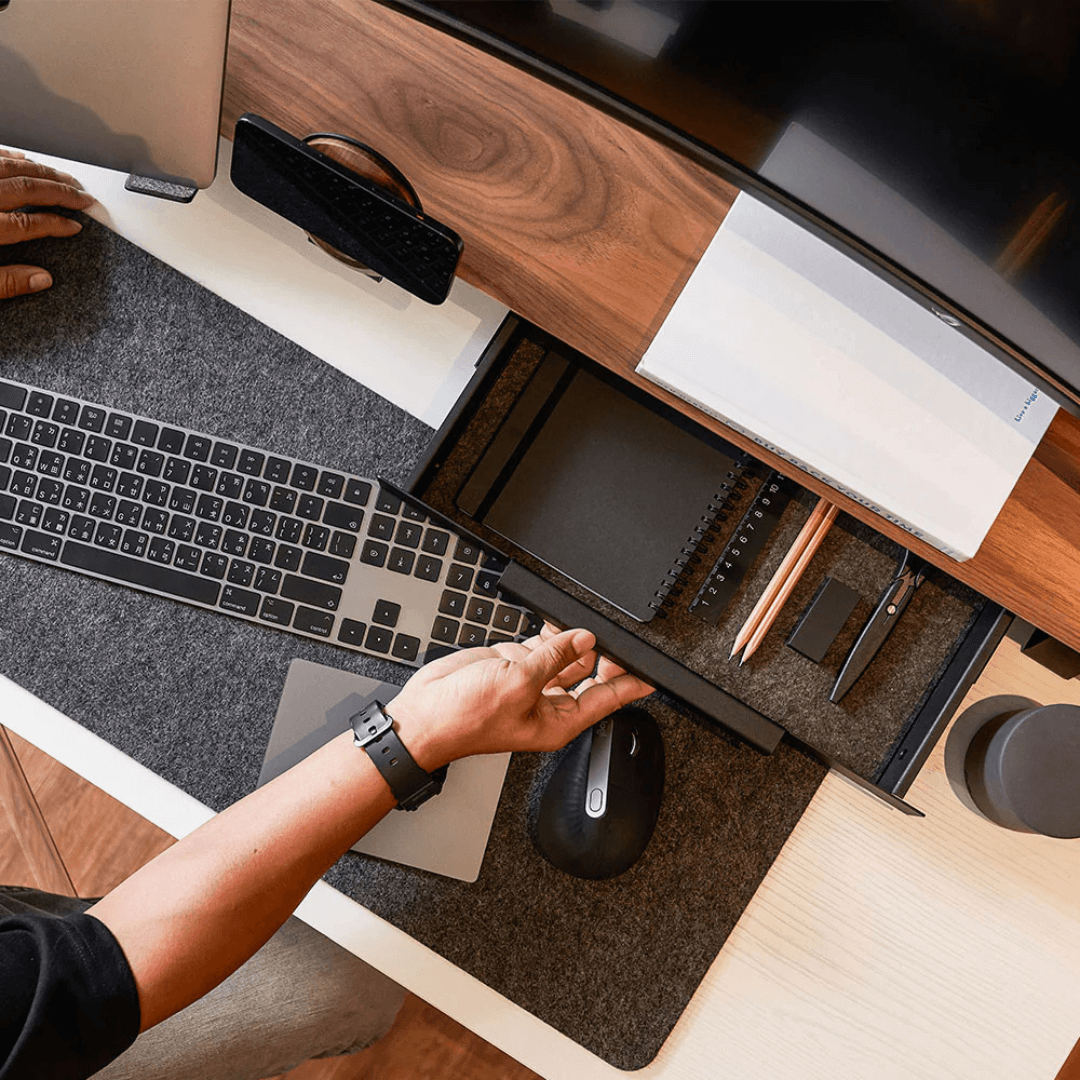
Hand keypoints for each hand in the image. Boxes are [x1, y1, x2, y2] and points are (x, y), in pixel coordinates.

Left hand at [1, 149, 94, 298]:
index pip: (29, 224)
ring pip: (9, 167)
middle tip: (82, 195)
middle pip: (26, 188)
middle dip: (59, 191)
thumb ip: (6, 283)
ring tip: (62, 177)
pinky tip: (23, 159)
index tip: (76, 226)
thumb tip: (42, 280)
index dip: (56, 224)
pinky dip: (10, 156)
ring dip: (40, 170)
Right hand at [390, 624, 653, 770]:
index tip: (653, 675)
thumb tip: (583, 640)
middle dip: (605, 655)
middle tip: (619, 635)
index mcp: (558, 722)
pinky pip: (542, 646)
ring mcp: (530, 683)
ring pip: (567, 657)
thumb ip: (554, 659)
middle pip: (590, 676)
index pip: (606, 700)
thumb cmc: (466, 718)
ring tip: (592, 621)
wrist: (425, 714)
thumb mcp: (519, 683)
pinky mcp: (513, 665)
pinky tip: (561, 619)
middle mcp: (548, 704)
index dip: (631, 684)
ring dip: (577, 639)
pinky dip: (552, 632)